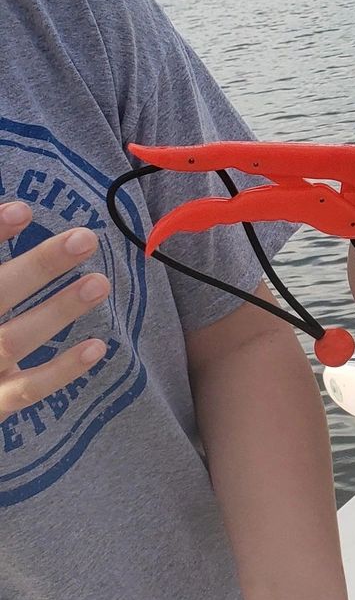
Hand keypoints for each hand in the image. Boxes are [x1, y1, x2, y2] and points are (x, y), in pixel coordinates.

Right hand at [0, 202, 109, 422]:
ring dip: (57, 311)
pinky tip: (95, 346)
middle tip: (84, 238)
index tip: (24, 210)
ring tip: (99, 283)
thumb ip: (2, 281)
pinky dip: (60, 370)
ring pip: (11, 341)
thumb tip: (18, 215)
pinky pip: (26, 389)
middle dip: (37, 267)